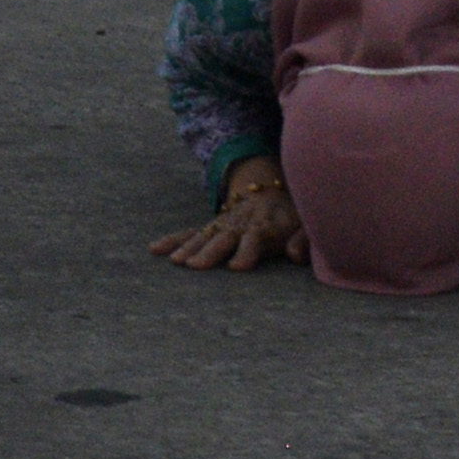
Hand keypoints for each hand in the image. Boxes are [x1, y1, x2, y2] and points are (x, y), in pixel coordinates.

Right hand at [147, 161, 307, 271]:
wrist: (272, 191)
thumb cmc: (291, 215)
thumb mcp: (304, 224)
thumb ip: (303, 239)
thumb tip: (296, 255)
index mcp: (264, 226)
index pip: (255, 240)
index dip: (247, 253)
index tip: (237, 268)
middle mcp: (240, 225)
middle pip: (224, 238)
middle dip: (210, 252)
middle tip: (196, 265)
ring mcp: (223, 225)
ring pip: (204, 235)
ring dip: (190, 247)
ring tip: (177, 262)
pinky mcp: (211, 227)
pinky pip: (190, 233)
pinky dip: (173, 240)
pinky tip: (154, 249)